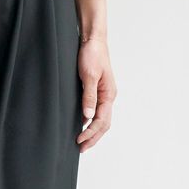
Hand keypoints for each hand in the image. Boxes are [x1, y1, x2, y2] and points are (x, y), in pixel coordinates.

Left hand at [76, 34, 116, 151]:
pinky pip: (96, 111)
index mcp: (109, 94)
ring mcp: (104, 94)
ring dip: (92, 131)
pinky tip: (81, 125)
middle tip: (81, 149)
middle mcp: (109, 96)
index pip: (101, 121)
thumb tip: (88, 116)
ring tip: (82, 142)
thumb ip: (88, 96)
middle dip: (93, 137)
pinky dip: (90, 121)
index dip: (90, 133)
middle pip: (104, 124)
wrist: (93, 40)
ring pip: (101, 119)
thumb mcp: (88, 75)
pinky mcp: (98, 90)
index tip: (79, 141)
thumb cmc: (92, 54)